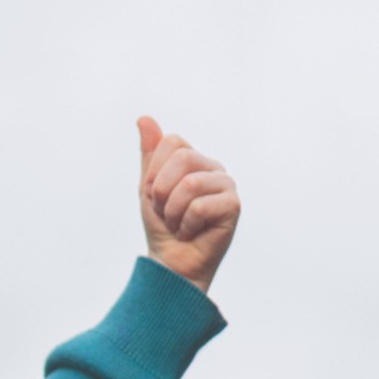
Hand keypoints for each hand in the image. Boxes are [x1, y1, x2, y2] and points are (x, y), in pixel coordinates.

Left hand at [135, 115, 238, 294]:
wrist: (171, 260)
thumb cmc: (161, 224)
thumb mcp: (148, 187)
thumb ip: (149, 153)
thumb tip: (144, 118)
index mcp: (194, 159)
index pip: (172, 141)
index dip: (154, 170)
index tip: (154, 194)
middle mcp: (213, 167)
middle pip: (183, 157)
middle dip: (162, 190)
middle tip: (165, 211)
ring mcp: (226, 185)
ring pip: (190, 183)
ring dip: (172, 211)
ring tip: (177, 222)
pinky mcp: (234, 206)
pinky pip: (200, 206)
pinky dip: (186, 224)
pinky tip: (191, 231)